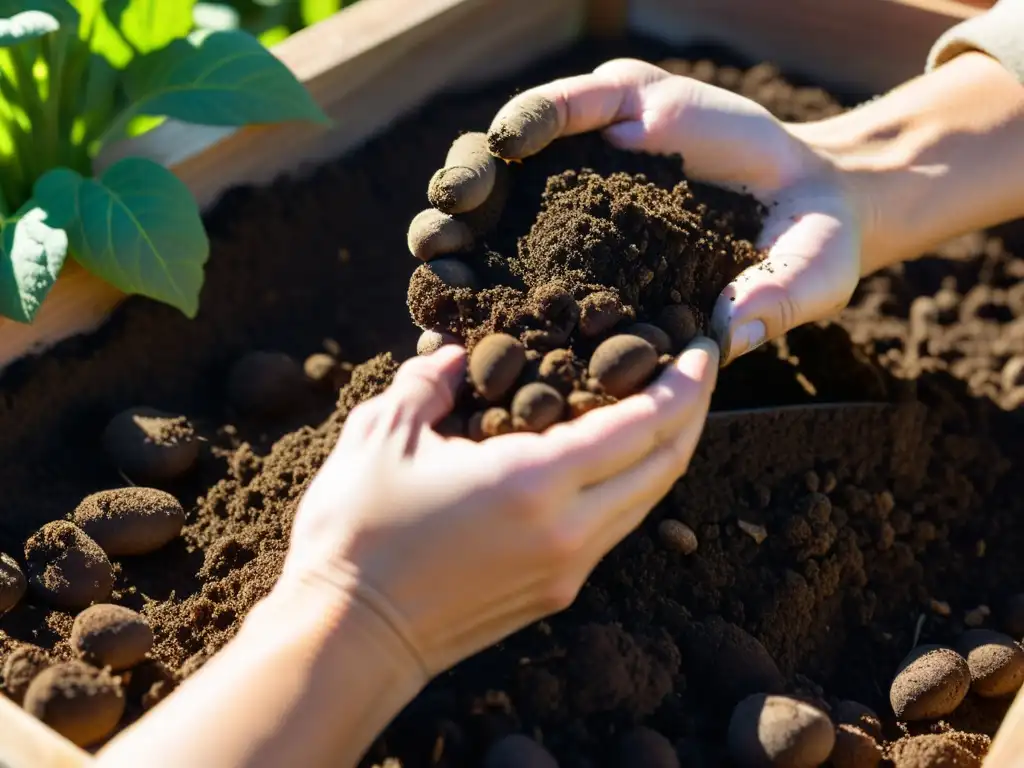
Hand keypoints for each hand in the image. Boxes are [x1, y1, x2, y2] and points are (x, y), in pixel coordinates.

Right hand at [279, 337, 717, 679]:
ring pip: (645, 501)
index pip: (641, 426)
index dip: (684, 385)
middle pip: (664, 465)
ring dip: (665, 451)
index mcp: (533, 484)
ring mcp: (567, 569)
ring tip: (663, 407)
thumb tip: (451, 355)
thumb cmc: (358, 535)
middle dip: (691, 411)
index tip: (703, 349)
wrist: (349, 638)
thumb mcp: (382, 435)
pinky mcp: (554, 592)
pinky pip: (615, 528)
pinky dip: (631, 485)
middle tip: (695, 369)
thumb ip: (427, 382)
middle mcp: (568, 531)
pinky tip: (613, 460)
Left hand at [412, 58, 868, 364]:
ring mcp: (590, 171)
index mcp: (598, 297)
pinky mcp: (614, 109)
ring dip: (469, 184)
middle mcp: (578, 237)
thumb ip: (769, 308)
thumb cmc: (797, 261)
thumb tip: (732, 335)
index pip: (522, 315)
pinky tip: (512, 136)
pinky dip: (532, 118)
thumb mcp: (797, 288)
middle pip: (487, 244)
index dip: (479, 326)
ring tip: (456, 199)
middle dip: (453, 251)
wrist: (816, 193)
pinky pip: (558, 108)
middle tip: (435, 257)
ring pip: (504, 173)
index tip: (443, 338)